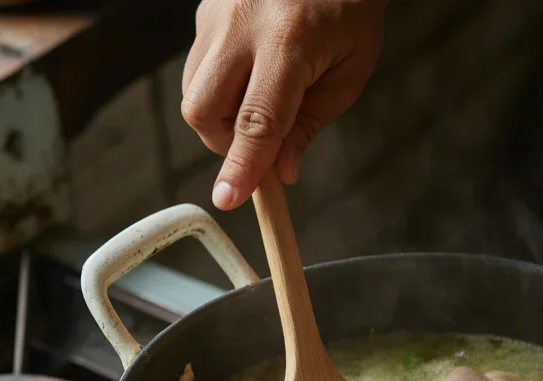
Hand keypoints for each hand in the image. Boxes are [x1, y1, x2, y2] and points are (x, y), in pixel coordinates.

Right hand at [181, 0, 385, 209]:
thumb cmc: (349, 8)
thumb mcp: (349, 71)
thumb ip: (311, 124)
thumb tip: (281, 172)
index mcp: (289, 41)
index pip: (256, 122)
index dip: (242, 167)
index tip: (228, 199)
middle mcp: (242, 24)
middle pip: (203, 111)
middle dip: (224, 144)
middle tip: (257, 146)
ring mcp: (216, 14)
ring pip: (192, 92)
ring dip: (220, 117)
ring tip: (260, 101)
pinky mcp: (203, 11)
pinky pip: (197, 67)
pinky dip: (218, 87)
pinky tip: (250, 72)